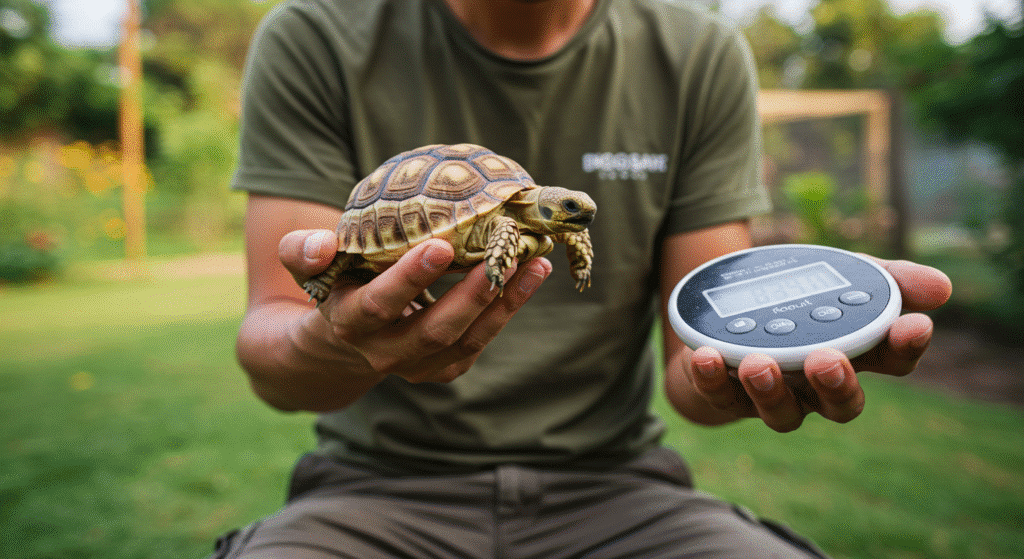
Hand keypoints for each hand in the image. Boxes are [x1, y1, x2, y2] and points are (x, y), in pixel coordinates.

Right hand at [278, 230, 551, 383]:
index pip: (378, 305)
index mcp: (348, 323)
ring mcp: (417, 365)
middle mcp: (383, 352)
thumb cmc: (332, 285)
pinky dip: (507, 310)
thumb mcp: (307, 267)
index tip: (439, 245)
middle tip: (501, 254)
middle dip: (470, 294)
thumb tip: (320, 243)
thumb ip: (302, 251)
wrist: (339, 340)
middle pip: (433, 331)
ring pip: (465, 340)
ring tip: (533, 263)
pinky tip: (531, 276)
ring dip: (502, 302)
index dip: (408, 279)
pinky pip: (480, 343)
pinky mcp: (443, 367)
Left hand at [685, 257, 952, 431]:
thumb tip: (942, 287)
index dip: (905, 345)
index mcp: (852, 354)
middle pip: (840, 404)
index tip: (913, 324)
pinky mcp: (722, 395)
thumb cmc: (791, 302)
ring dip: (769, 389)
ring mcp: (771, 395)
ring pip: (781, 413)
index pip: (893, 360)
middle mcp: (815, 385)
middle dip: (836, 385)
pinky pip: (718, 396)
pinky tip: (704, 356)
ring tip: (757, 363)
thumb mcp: (836, 276)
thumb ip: (884, 278)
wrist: (720, 317)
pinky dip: (710, 378)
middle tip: (826, 360)